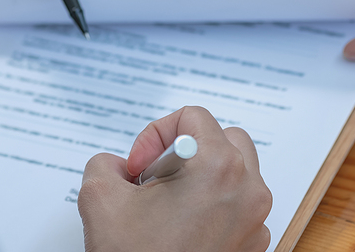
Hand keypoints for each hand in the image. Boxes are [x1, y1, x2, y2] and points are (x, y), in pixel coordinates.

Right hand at [78, 106, 272, 251]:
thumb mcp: (99, 195)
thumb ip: (106, 162)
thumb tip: (118, 165)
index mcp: (218, 167)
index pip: (193, 116)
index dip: (155, 134)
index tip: (139, 166)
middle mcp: (247, 190)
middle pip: (224, 138)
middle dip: (186, 151)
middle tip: (154, 180)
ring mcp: (255, 219)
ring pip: (236, 171)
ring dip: (202, 176)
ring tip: (167, 204)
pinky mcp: (253, 243)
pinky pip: (237, 205)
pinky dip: (212, 206)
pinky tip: (181, 227)